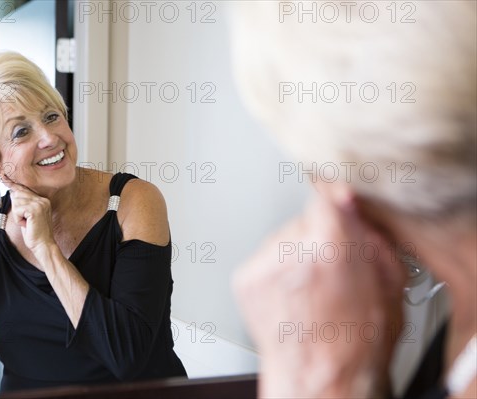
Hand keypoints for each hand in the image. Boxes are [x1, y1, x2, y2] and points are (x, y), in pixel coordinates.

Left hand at [2, 178, 55, 261]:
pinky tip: (26, 224)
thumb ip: (24, 204)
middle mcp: (42, 200)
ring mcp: (40, 204)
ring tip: (26, 223)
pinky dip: (18, 218)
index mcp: (42, 200)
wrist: (43, 245)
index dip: (14, 185)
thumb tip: (13, 192)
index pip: (25, 189)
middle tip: (25, 220)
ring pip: (16, 201)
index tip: (4, 176)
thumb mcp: (28, 216)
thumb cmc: (35, 233)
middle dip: (16, 208)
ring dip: (17, 215)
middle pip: (18, 194)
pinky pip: (17, 209)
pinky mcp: (35, 210)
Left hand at [233, 194, 406, 397]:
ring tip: (311, 290)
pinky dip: (278, 271)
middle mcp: (291, 250)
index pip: (325, 195)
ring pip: (284, 238)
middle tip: (333, 270)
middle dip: (320, 237)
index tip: (339, 204)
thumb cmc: (355, 346)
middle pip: (305, 220)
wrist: (318, 380)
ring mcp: (264, 264)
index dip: (335, 201)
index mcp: (331, 246)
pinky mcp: (245, 278)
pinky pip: (266, 258)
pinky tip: (292, 296)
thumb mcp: (388, 285)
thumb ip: (372, 238)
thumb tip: (354, 206)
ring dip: (297, 255)